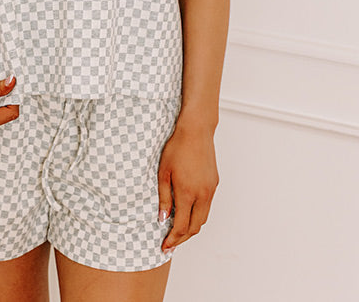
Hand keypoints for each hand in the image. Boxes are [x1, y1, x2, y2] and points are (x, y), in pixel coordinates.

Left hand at [157, 119, 218, 252]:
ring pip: (203, 218)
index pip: (181, 226)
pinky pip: (207, 206)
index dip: (172, 239)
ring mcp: (211, 189)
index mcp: (188, 193)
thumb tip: (162, 219)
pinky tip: (188, 211)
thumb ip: (164, 197)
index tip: (164, 246)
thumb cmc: (177, 148)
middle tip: (171, 243)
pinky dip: (198, 214)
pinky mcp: (214, 183)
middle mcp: (202, 195)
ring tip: (178, 231)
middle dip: (182, 238)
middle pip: (195, 227)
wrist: (196, 131)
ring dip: (191, 228)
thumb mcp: (163, 172)